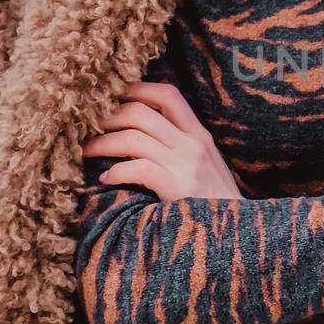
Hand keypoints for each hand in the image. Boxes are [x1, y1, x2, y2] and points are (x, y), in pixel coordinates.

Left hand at [81, 80, 243, 200]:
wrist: (237, 234)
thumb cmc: (215, 204)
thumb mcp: (206, 166)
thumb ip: (182, 148)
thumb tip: (141, 135)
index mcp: (200, 135)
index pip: (168, 95)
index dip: (136, 89)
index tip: (112, 97)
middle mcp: (193, 144)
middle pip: (141, 113)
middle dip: (108, 117)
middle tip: (88, 128)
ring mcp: (187, 165)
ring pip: (133, 138)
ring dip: (102, 143)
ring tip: (86, 151)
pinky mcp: (178, 188)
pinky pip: (139, 169)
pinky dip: (116, 171)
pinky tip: (105, 179)